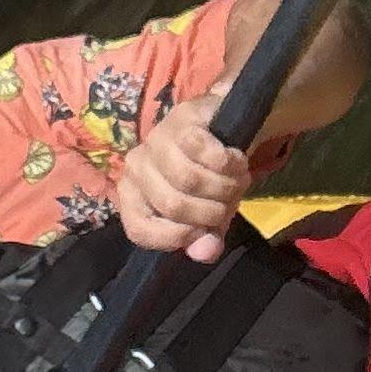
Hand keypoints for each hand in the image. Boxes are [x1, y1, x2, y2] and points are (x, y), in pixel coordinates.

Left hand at [115, 82, 253, 261]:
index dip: (177, 237)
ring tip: (238, 181)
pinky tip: (236, 160)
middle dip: (212, 211)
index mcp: (133, 195)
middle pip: (173, 204)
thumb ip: (205, 238)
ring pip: (190, 179)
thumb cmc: (208, 176)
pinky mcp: (181, 119)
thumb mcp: (208, 215)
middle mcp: (136, 167)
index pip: (140, 230)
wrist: (225, 126)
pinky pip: (205, 151)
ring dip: (225, 186)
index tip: (204, 230)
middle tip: (229, 201)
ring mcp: (156, 140)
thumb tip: (204, 253)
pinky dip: (229, 163)